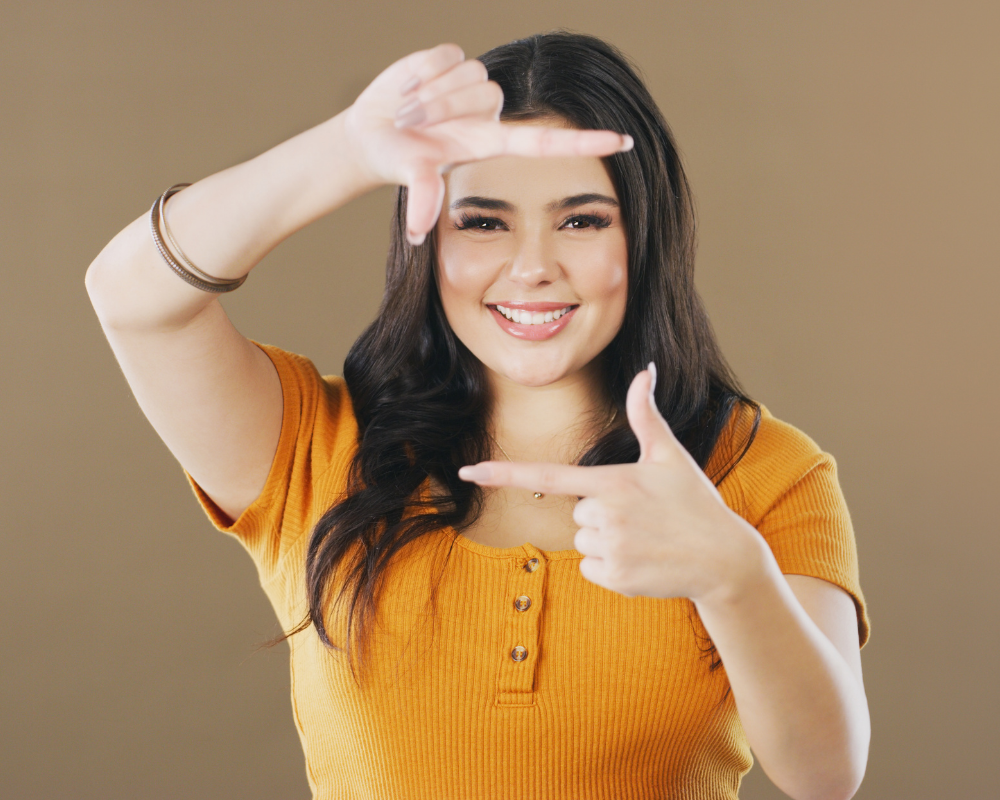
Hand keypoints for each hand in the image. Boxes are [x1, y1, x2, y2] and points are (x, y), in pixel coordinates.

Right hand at [342, 43, 632, 244]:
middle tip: (410, 122)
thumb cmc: (398, 161)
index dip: (586, 142)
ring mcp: (473, 84)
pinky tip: (409, 88)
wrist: (372, 134)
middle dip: (440, 106)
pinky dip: (421, 72)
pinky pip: (446, 56)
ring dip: (428, 92)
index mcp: (492, 143)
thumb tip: (416, 234)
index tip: (625, 142)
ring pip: (465, 74)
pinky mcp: (454, 58)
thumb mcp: (412, 178)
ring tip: (407, 110)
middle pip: (483, 96)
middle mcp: (489, 113)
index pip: (548, 142)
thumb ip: (421, 199)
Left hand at [458, 365, 764, 602]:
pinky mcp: (615, 578)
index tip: (465, 472)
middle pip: (576, 513)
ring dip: (607, 541)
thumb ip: (646, 415)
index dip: (501, 473)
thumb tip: (645, 370)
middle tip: (642, 516)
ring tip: (646, 538)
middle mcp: (604, 515)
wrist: (724, 560)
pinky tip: (644, 560)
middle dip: (602, 514)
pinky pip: (591, 568)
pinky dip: (612, 567)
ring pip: (583, 541)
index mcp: (611, 481)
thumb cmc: (696, 503)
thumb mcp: (671, 456)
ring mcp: (609, 548)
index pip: (544, 474)